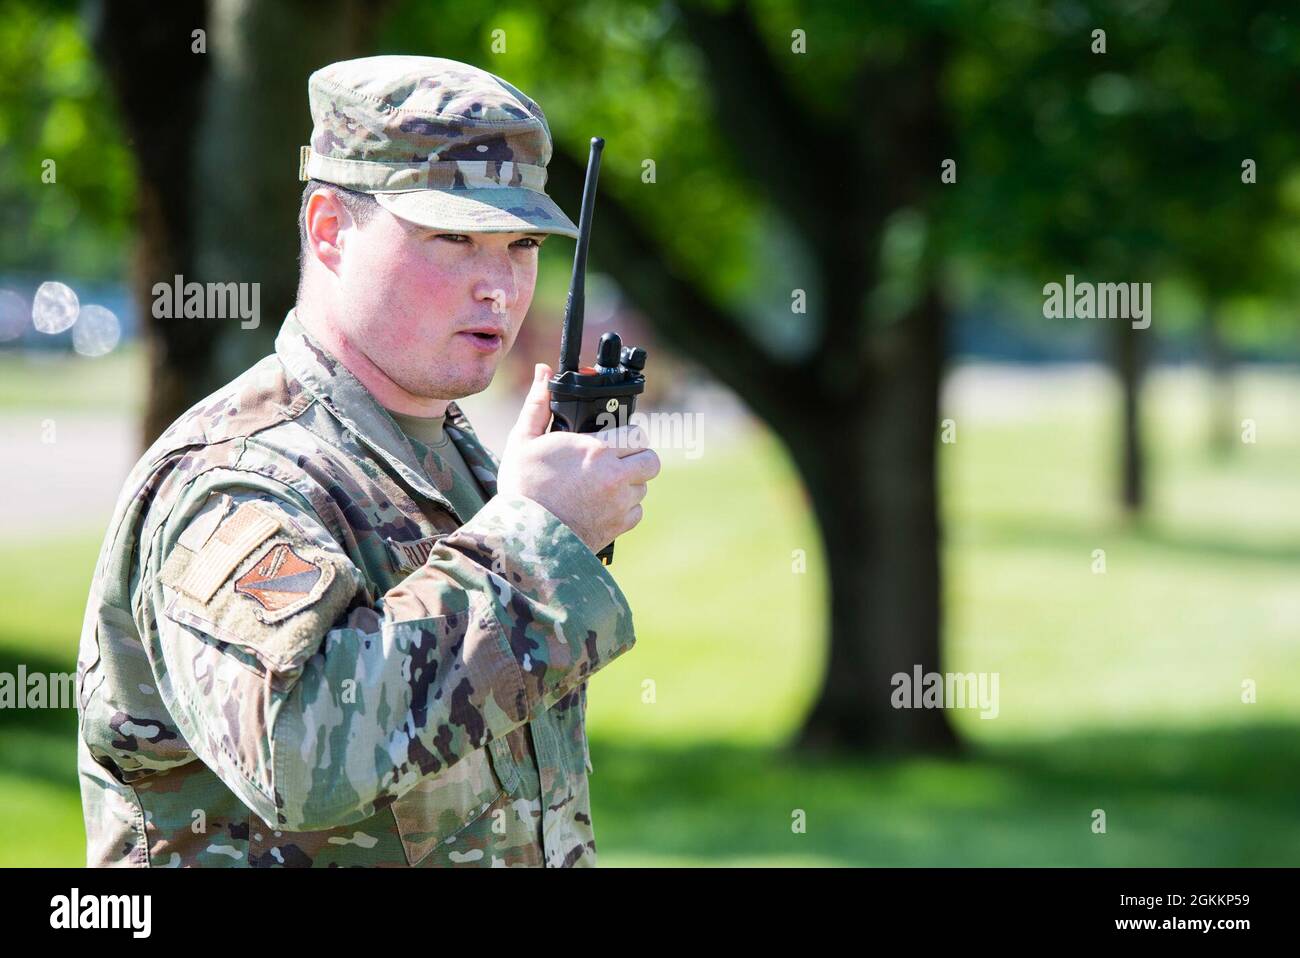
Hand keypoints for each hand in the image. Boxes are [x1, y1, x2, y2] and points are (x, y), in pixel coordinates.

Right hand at [496, 363, 659, 553]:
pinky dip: (624, 509)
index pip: (638, 434)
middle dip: (636, 458)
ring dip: (629, 483)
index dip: (627, 435)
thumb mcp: (523, 440)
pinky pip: (636, 512)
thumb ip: (538, 404)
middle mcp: (615, 476)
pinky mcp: (617, 528)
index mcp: (597, 450)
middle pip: (650, 460)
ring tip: (603, 484)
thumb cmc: (521, 487)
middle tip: (615, 460)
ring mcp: (619, 504)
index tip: (613, 439)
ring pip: (643, 486)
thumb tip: (543, 372)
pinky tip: (601, 505)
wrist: (522, 538)